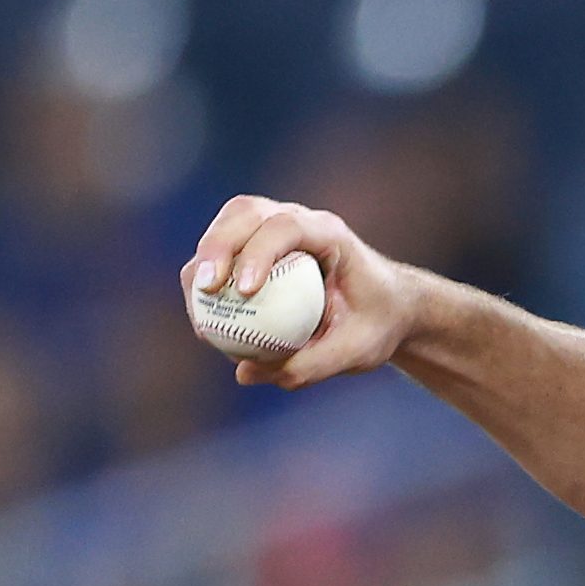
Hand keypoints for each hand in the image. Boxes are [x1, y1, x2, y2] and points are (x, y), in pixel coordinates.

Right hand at [181, 197, 425, 386]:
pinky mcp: (257, 247)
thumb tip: (244, 372)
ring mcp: (274, 228)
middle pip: (246, 213)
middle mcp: (299, 221)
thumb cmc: (376, 326)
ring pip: (227, 226)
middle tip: (206, 288)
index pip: (287, 226)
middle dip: (217, 245)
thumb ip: (310, 364)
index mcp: (330, 234)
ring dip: (204, 260)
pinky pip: (223, 255)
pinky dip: (207, 280)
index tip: (245, 290)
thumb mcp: (357, 351)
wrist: (386, 309)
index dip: (259, 251)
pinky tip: (203, 320)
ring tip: (198, 307)